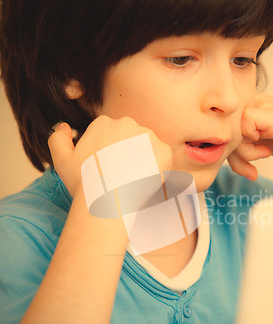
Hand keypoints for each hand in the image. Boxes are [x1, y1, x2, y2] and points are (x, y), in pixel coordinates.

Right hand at [48, 115, 172, 197]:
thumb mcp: (61, 160)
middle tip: (122, 175)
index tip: (108, 168)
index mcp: (104, 122)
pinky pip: (163, 157)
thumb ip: (58, 138)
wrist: (108, 201)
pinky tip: (145, 180)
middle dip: (128, 153)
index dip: (110, 153)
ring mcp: (147, 135)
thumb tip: (64, 125)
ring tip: (133, 179)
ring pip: (148, 146)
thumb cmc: (84, 183)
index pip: (112, 135)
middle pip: (131, 138)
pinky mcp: (163, 150)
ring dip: (144, 159)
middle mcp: (127, 123)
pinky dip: (158, 168)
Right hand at [228, 93, 272, 189]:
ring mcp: (251, 128)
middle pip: (229, 136)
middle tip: (263, 155)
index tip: (258, 138)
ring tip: (257, 168)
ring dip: (242, 162)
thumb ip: (255, 118)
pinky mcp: (255, 141)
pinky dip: (243, 166)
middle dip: (242, 152)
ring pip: (231, 148)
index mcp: (253, 101)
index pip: (230, 120)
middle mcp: (249, 112)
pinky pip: (238, 155)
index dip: (240, 134)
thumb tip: (238, 122)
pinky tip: (253, 172)